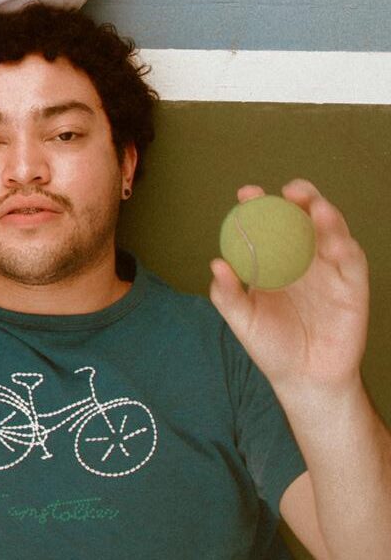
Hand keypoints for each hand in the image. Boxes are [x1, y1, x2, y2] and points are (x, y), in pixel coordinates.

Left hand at [208, 179, 368, 396]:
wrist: (305, 379)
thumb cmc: (271, 346)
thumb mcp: (243, 320)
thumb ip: (227, 295)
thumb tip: (217, 264)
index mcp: (273, 259)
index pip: (267, 224)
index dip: (258, 204)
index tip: (247, 193)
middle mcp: (302, 258)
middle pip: (303, 218)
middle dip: (299, 197)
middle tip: (288, 191)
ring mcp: (329, 269)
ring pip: (331, 231)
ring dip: (325, 214)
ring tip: (313, 205)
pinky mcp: (353, 285)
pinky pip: (351, 259)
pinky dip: (344, 243)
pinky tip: (334, 236)